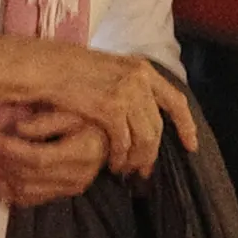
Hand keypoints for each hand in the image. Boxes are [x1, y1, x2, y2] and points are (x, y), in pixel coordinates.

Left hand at [0, 101, 109, 207]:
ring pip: (24, 191)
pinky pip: (27, 199)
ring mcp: (68, 189)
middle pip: (28, 176)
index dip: (11, 149)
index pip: (39, 158)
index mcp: (84, 152)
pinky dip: (7, 189)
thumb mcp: (71, 110)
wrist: (103, 139)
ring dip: (0, 176)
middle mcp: (78, 176)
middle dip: (2, 161)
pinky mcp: (59, 195)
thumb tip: (20, 129)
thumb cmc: (86, 120)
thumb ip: (45, 120)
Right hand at [22, 44, 192, 174]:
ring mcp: (127, 93)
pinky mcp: (111, 107)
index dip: (187, 126)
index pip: (175, 101)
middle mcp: (140, 79)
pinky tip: (112, 164)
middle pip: (158, 127)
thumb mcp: (107, 70)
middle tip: (143, 171)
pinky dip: (120, 157)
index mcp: (142, 69)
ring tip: (124, 170)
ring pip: (145, 139)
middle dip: (152, 154)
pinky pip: (124, 142)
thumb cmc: (68, 70)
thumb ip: (127, 86)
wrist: (45, 67)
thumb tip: (140, 114)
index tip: (191, 145)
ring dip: (136, 159)